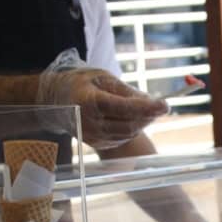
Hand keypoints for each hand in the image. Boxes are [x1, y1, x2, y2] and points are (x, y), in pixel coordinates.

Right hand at [36, 50, 167, 149]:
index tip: (165, 104)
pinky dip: (132, 129)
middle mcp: (89, 122)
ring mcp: (91, 136)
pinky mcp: (96, 144)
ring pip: (128, 134)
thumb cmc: (82, 83)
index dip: (147, 108)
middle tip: (160, 106)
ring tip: (145, 110)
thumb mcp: (103, 77)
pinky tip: (131, 118)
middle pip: (129, 125)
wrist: (57, 100)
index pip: (123, 108)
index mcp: (89, 101)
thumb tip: (150, 102)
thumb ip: (126, 91)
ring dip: (142, 123)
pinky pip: (121, 139)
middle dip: (149, 116)